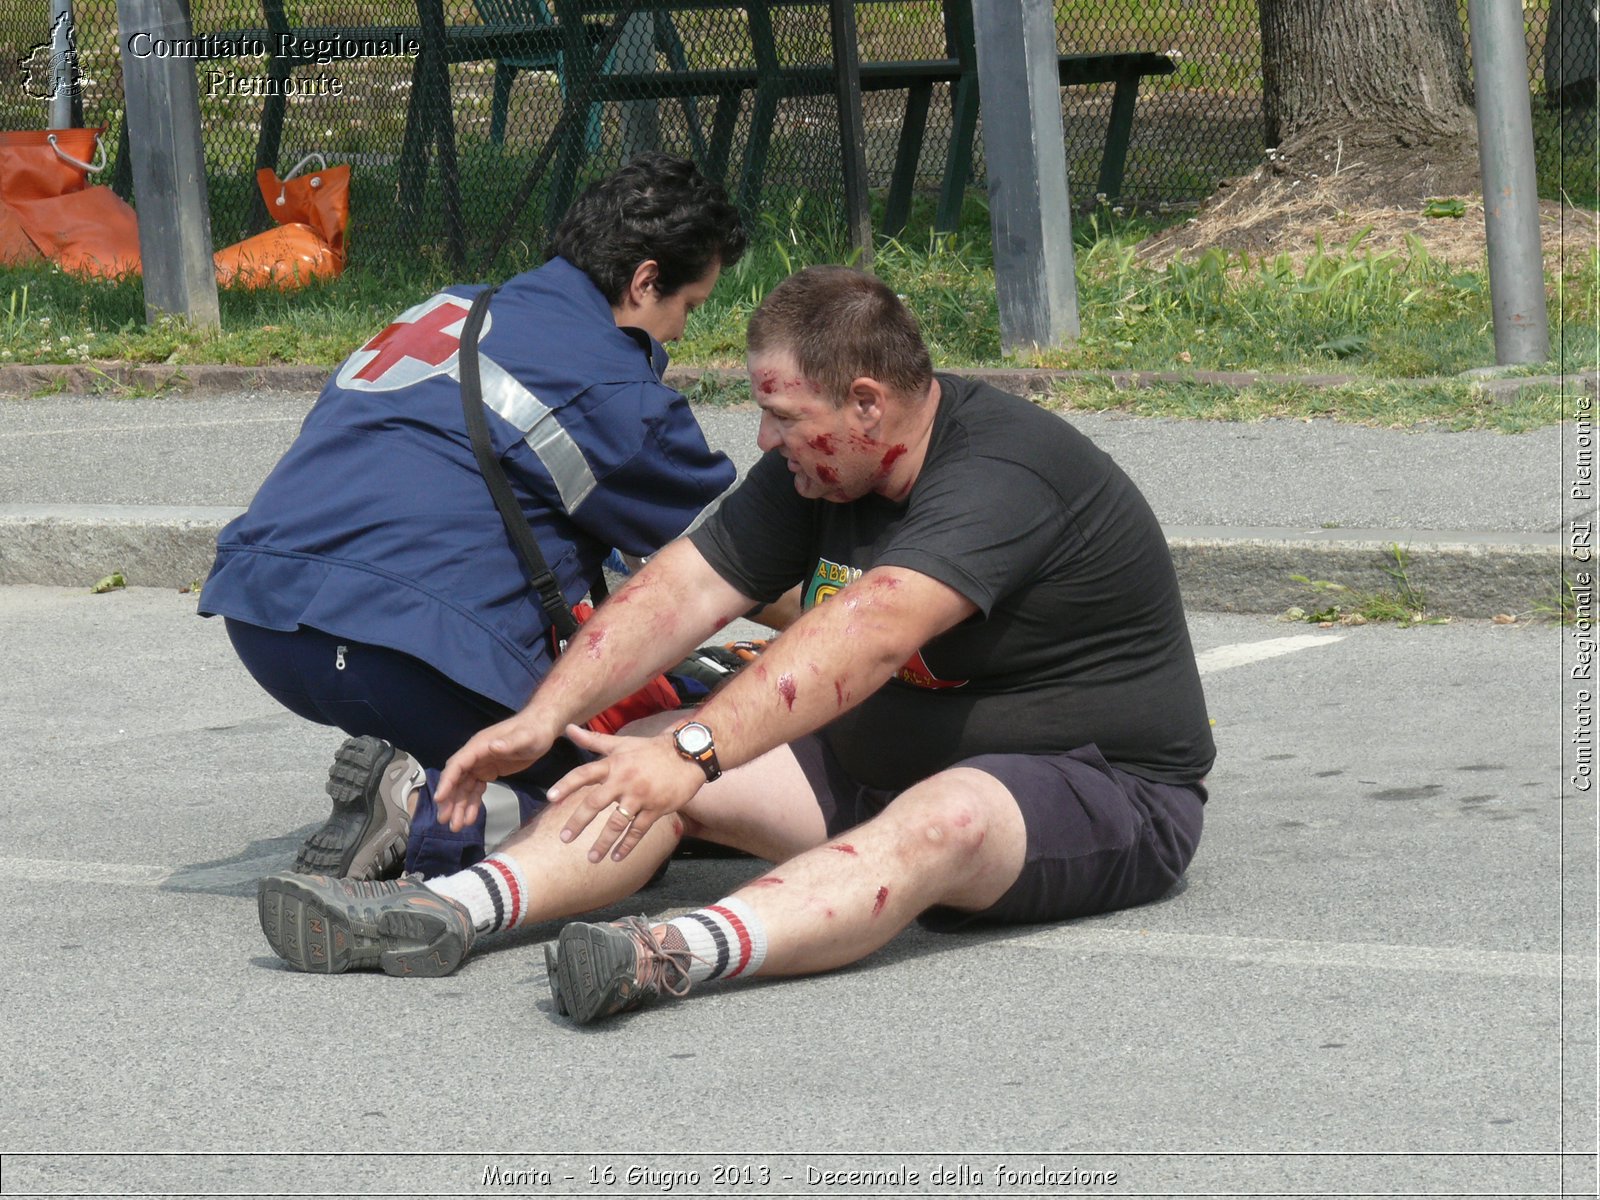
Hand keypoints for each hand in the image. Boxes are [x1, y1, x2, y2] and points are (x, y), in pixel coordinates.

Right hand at [435, 714, 555, 832]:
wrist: (543, 727)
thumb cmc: (535, 730)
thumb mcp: (525, 737)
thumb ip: (509, 742)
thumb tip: (492, 746)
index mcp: (480, 746)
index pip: (457, 764)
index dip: (447, 781)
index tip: (439, 799)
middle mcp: (476, 755)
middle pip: (456, 779)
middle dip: (450, 800)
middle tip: (445, 820)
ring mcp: (481, 764)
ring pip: (464, 787)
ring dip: (459, 806)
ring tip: (456, 827)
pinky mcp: (489, 771)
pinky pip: (476, 789)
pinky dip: (472, 803)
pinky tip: (470, 818)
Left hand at [548, 724, 705, 863]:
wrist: (687, 755)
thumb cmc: (650, 750)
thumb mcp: (621, 743)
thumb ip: (593, 740)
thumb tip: (568, 728)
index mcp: (614, 764)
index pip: (584, 774)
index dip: (566, 785)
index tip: (550, 798)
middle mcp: (624, 780)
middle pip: (595, 803)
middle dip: (579, 822)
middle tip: (565, 838)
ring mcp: (640, 796)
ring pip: (617, 823)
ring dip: (603, 842)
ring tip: (592, 858)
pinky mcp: (656, 808)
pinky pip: (638, 830)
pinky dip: (627, 845)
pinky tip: (617, 857)